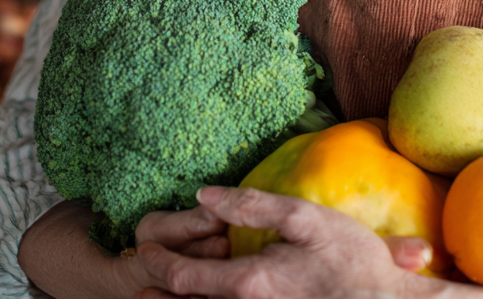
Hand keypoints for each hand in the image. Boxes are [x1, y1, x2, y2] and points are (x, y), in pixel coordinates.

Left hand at [130, 185, 440, 298]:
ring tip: (152, 296)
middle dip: (155, 293)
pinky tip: (203, 298)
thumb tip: (205, 195)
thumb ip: (252, 204)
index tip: (142, 246)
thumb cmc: (348, 259)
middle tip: (134, 283)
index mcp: (249, 282)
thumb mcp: (304, 218)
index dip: (156, 260)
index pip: (183, 275)